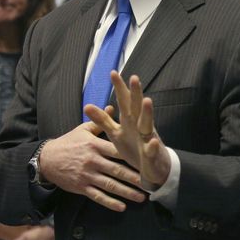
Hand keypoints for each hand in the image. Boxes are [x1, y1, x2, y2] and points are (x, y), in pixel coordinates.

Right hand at [38, 119, 145, 211]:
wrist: (46, 159)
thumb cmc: (68, 142)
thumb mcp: (83, 130)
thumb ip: (100, 122)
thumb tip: (113, 106)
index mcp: (95, 145)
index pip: (117, 151)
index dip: (132, 156)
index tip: (146, 161)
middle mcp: (93, 161)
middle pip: (117, 170)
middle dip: (134, 177)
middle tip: (149, 183)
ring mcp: (87, 175)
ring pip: (110, 185)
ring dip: (126, 192)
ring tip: (141, 198)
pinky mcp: (81, 187)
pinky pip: (97, 196)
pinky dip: (109, 202)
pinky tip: (122, 207)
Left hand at [84, 72, 170, 187]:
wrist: (153, 166)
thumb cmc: (134, 147)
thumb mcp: (115, 133)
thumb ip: (103, 120)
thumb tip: (86, 105)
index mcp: (129, 121)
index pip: (124, 101)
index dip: (119, 88)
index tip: (113, 72)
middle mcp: (140, 126)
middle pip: (137, 107)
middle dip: (136, 93)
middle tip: (134, 77)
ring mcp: (148, 138)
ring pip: (148, 124)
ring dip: (147, 113)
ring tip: (147, 101)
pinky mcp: (152, 154)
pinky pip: (153, 150)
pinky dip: (153, 146)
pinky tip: (152, 142)